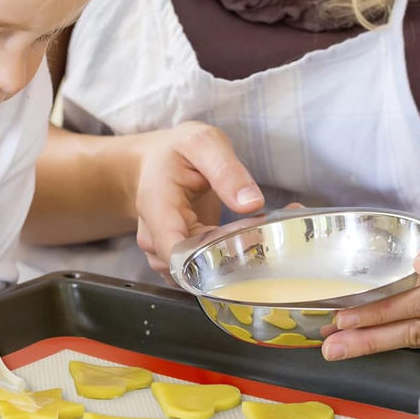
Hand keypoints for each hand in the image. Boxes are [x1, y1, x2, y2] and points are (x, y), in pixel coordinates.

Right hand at [132, 122, 262, 275]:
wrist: (154, 164)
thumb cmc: (176, 152)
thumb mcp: (202, 143)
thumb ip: (226, 170)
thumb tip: (252, 203)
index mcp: (156, 207)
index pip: (174, 252)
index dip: (211, 258)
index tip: (247, 243)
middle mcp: (154, 238)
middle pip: (192, 268)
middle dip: (232, 256)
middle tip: (266, 233)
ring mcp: (164, 254)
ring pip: (200, 275)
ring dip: (232, 260)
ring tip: (257, 231)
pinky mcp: (180, 261)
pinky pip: (203, 272)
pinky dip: (227, 262)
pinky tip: (244, 239)